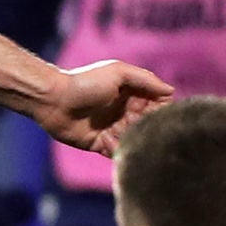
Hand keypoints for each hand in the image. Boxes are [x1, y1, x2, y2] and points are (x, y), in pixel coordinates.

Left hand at [28, 59, 170, 155]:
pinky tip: (107, 141)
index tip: (158, 113)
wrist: (54, 100)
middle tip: (134, 123)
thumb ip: (145, 80)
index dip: (162, 111)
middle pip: (148, 126)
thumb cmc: (85, 82)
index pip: (158, 105)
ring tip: (120, 133)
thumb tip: (171, 91)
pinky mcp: (100, 144)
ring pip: (134, 141)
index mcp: (132, 95)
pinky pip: (117, 152)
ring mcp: (113, 129)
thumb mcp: (118, 72)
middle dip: (146, 127)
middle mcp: (125, 113)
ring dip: (132, 140)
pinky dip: (117, 150)